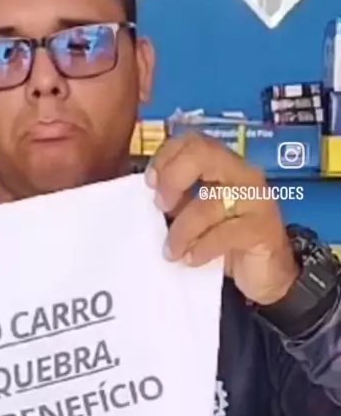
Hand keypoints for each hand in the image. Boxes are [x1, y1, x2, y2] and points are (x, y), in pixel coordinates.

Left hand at [147, 132, 298, 304]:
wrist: (267, 274)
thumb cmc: (227, 242)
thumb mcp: (198, 217)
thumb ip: (179, 201)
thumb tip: (150, 197)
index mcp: (224, 166)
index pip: (194, 142)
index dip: (166, 157)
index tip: (149, 184)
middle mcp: (243, 174)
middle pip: (204, 154)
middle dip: (174, 179)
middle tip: (161, 207)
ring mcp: (256, 200)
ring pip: (208, 204)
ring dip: (181, 231)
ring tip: (171, 252)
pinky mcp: (262, 230)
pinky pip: (224, 234)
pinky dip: (201, 248)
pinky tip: (191, 259)